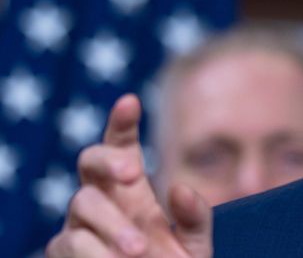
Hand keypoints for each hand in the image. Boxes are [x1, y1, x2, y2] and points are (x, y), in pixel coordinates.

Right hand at [46, 94, 212, 256]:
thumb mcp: (194, 244)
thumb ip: (195, 217)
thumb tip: (180, 187)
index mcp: (133, 188)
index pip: (122, 145)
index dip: (122, 122)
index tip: (130, 101)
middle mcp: (103, 198)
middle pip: (90, 160)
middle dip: (108, 159)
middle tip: (132, 172)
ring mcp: (80, 223)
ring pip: (83, 203)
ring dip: (112, 224)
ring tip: (140, 250)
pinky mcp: (65, 251)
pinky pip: (70, 242)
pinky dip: (93, 252)